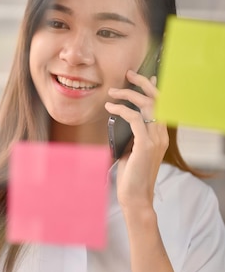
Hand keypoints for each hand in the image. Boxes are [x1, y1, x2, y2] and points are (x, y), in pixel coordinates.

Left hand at [105, 70, 168, 209]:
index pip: (161, 105)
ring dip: (128, 94)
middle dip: (143, 83)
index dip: (152, 89)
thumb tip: (119, 121)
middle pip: (157, 100)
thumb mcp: (131, 151)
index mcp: (160, 136)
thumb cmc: (132, 176)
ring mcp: (155, 140)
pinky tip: (110, 108)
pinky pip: (134, 118)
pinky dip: (121, 110)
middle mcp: (161, 135)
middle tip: (128, 74)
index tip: (140, 78)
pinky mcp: (146, 145)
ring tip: (112, 92)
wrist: (136, 197)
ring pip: (147, 105)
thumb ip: (130, 136)